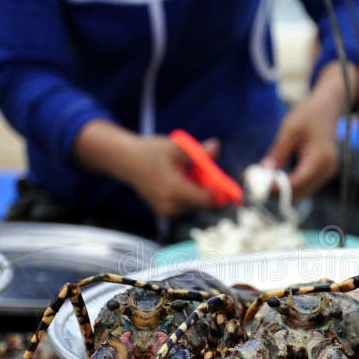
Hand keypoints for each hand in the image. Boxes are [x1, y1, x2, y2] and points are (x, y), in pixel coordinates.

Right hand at [75, 120, 216, 217]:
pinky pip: (185, 205)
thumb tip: (216, 147)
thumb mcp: (176, 148)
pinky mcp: (163, 211)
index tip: (232, 190)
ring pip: (194, 204)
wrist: (127, 161)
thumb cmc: (151, 152)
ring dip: (198, 190)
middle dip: (209, 188)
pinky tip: (180, 179)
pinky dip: (188, 194)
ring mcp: (165, 210)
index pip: (205, 199)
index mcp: (173, 190)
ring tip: (187, 172)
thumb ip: (197, 151)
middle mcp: (169, 205)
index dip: (220, 193)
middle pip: (201, 202)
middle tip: (208, 173)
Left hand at [262, 62, 358, 199]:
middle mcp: (327, 169)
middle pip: (300, 192)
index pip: (297, 182)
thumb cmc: (310, 114)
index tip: (258, 187)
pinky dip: (291, 184)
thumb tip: (264, 172)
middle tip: (257, 186)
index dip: (277, 188)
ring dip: (284, 190)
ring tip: (264, 181)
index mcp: (321, 158)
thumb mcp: (290, 129)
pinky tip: (276, 178)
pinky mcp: (323, 171)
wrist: (328, 107)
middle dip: (278, 192)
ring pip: (303, 191)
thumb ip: (278, 152)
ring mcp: (327, 172)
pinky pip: (305, 184)